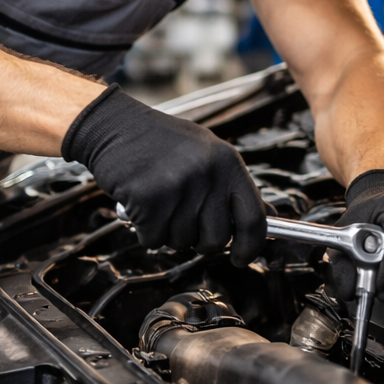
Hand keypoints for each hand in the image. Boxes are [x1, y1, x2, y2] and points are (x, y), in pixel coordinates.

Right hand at [62, 85, 266, 265]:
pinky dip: (145, 231)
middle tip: (185, 222)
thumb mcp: (209, 153)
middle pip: (217, 240)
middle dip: (200, 241)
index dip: (250, 246)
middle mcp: (207, 176)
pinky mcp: (149, 202)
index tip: (241, 258)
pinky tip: (141, 205)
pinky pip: (153, 240)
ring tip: (161, 203)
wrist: (116, 126)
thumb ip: (233, 187)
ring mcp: (178, 189)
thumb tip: (267, 218)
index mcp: (228, 162)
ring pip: (182, 242)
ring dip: (169, 232)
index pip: (253, 218)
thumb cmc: (162, 142)